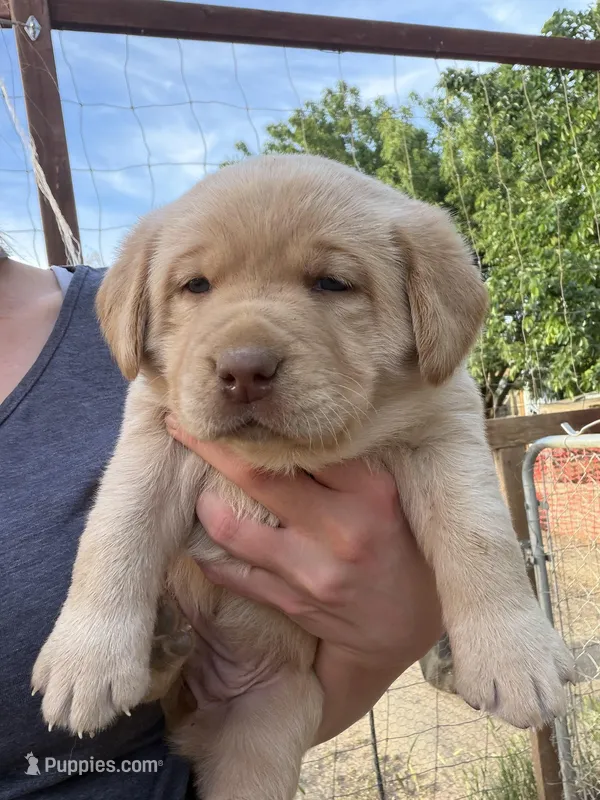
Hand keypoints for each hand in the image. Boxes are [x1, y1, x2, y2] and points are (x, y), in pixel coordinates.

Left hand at [166, 416, 442, 740]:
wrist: (406, 628)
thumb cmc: (400, 547)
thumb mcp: (391, 496)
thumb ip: (348, 464)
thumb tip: (288, 421)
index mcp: (371, 492)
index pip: (306, 444)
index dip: (261, 422)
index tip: (234, 405)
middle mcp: (341, 529)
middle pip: (258, 477)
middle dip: (210, 447)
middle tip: (179, 423)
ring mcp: (313, 571)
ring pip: (233, 529)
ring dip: (204, 503)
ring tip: (190, 484)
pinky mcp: (294, 604)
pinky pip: (234, 575)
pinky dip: (211, 553)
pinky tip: (199, 537)